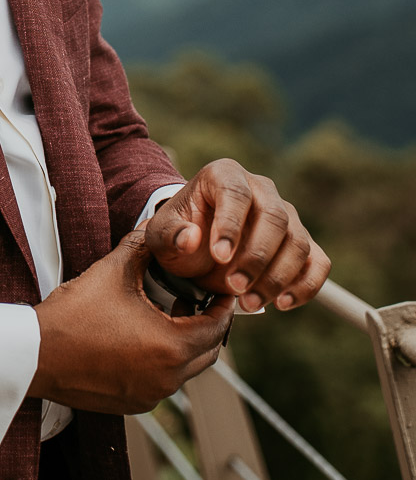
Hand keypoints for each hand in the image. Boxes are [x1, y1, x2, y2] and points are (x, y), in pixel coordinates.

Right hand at [28, 232, 234, 413]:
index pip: (217, 328)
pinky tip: (146, 337)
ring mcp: (151, 395)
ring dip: (186, 343)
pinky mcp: (133, 403)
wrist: (36, 354)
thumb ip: (142, 247)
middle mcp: (168, 378)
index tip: (222, 290)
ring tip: (171, 313)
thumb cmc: (75, 314)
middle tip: (200, 300)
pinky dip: (164, 361)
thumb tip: (157, 227)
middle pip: (207, 352)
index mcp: (171, 346)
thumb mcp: (112, 272)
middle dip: (208, 325)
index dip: (223, 306)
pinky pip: (163, 381)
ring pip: (186, 369)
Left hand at [145, 159, 330, 312]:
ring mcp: (286, 214)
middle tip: (234, 287)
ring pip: (298, 242)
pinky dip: (306, 285)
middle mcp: (261, 189)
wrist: (197, 246)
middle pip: (275, 217)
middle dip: (256, 257)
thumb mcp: (162, 235)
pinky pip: (317, 262)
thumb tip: (191, 238)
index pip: (236, 193)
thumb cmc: (180, 234)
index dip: (231, 224)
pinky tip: (282, 303)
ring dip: (277, 277)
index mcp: (225, 175)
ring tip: (249, 301)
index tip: (219, 256)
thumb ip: (171, 235)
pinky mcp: (301, 242)